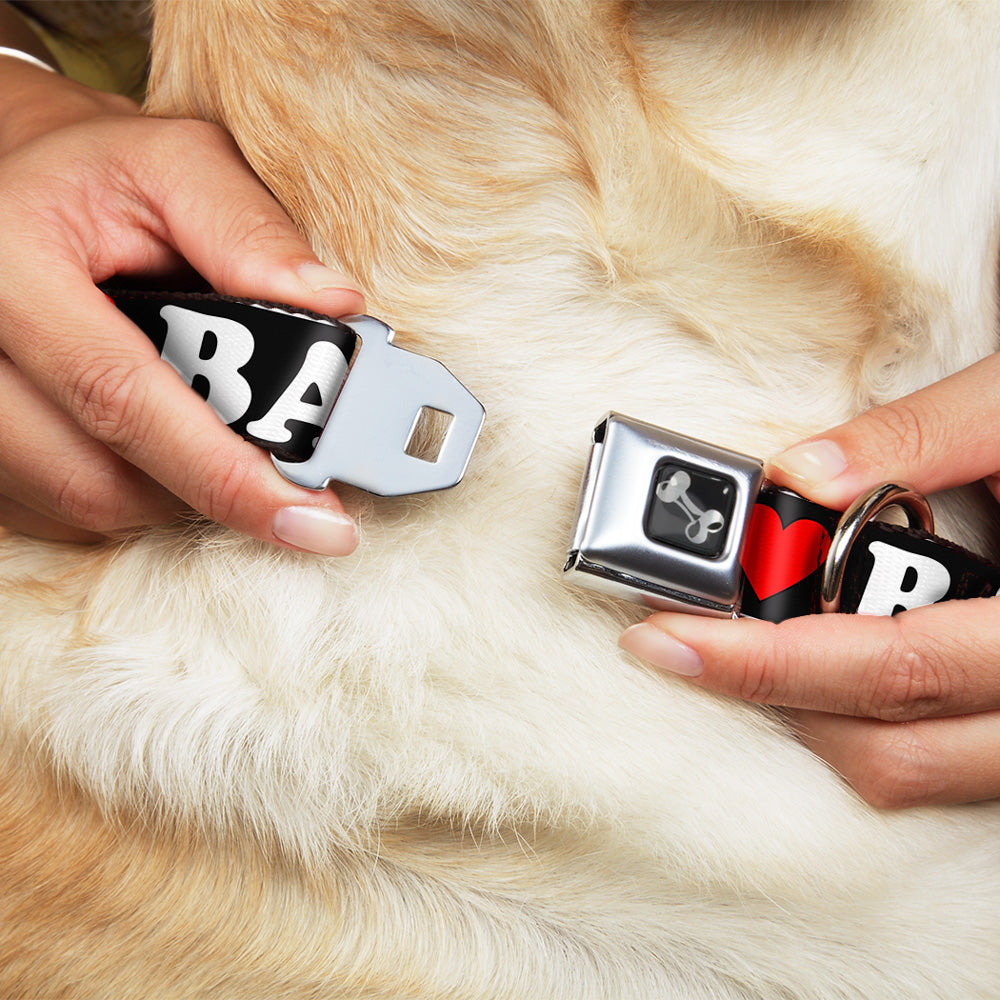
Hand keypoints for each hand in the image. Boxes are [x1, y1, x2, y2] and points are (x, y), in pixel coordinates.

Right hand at [0, 58, 363, 552]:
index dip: (224, 473)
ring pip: (83, 503)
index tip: (314, 520)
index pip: (121, 396)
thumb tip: (333, 306)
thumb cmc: (101, 175)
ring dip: (174, 490)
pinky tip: (163, 441)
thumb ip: (250, 230)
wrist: (19, 185)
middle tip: (289, 481)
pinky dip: (133, 490)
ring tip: (220, 435)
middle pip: (97, 478)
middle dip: (211, 488)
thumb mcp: (177, 165)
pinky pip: (60, 509)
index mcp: (9, 266)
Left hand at [620, 352, 999, 807]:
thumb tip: (800, 473)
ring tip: (747, 643)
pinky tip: (825, 657)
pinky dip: (866, 720)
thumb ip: (920, 436)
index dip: (767, 661)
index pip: (893, 667)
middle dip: (770, 694)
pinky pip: (940, 762)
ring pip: (914, 771)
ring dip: (814, 714)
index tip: (667, 637)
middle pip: (891, 746)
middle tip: (683, 637)